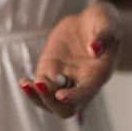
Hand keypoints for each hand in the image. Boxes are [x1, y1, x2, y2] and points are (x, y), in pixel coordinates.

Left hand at [19, 2, 121, 117]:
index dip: (73, 97)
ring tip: (25, 83)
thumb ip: (105, 35)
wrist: (90, 22)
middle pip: (66, 109)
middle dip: (51, 102)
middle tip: (40, 84)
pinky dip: (31, 89)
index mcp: (97, 76)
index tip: (60, 94)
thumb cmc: (103, 22)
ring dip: (37, 97)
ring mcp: (64, 81)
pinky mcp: (50, 72)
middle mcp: (80, 84)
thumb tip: (95, 48)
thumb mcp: (108, 22)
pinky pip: (39, 89)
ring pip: (50, 103)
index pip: (85, 94)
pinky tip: (23, 82)